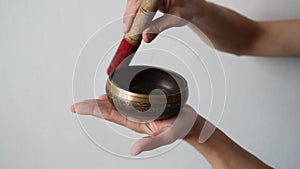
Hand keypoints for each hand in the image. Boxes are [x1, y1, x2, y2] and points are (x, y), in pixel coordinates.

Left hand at [70, 95, 197, 154]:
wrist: (189, 122)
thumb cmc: (180, 127)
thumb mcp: (167, 137)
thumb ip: (150, 143)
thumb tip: (134, 151)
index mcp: (135, 122)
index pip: (109, 115)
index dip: (92, 110)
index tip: (77, 108)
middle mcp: (133, 116)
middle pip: (108, 110)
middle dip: (91, 107)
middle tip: (77, 105)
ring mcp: (138, 110)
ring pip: (115, 105)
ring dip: (101, 102)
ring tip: (89, 100)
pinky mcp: (145, 104)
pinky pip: (126, 100)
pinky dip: (115, 96)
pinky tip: (109, 94)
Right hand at [123, 0, 205, 42]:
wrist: (192, 6)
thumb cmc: (188, 8)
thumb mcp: (175, 18)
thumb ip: (159, 27)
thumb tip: (146, 35)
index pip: (144, 2)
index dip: (134, 15)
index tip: (129, 28)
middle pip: (135, 1)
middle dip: (130, 17)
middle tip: (128, 32)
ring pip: (133, 2)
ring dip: (130, 16)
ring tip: (129, 30)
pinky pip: (135, 3)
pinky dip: (133, 14)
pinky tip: (132, 24)